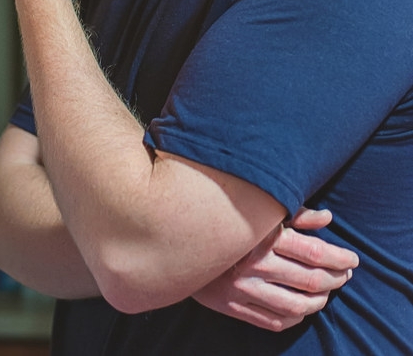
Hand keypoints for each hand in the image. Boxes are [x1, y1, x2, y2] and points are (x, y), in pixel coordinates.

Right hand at [192, 207, 358, 331]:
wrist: (178, 239)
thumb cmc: (225, 218)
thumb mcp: (259, 210)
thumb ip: (293, 213)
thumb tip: (326, 217)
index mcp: (263, 236)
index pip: (313, 251)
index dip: (338, 257)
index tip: (351, 258)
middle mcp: (255, 263)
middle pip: (309, 280)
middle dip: (335, 279)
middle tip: (345, 275)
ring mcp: (243, 288)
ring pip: (295, 305)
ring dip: (318, 301)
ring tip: (327, 294)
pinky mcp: (232, 305)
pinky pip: (273, 321)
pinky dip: (294, 319)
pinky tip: (302, 310)